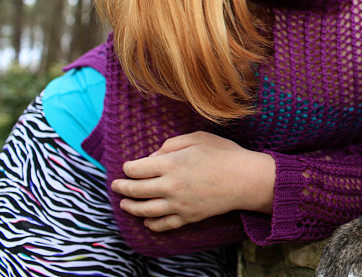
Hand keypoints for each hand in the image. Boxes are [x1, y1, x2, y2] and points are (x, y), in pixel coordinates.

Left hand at [111, 131, 274, 231]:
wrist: (246, 179)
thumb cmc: (224, 154)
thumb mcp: (197, 138)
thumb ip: (171, 144)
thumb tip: (153, 157)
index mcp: (171, 164)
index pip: (137, 169)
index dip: (128, 167)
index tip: (127, 166)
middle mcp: (170, 186)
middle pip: (136, 190)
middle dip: (122, 188)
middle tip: (115, 186)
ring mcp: (178, 204)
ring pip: (145, 210)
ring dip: (131, 207)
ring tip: (124, 204)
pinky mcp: (188, 217)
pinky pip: (164, 224)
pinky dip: (151, 224)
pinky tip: (146, 221)